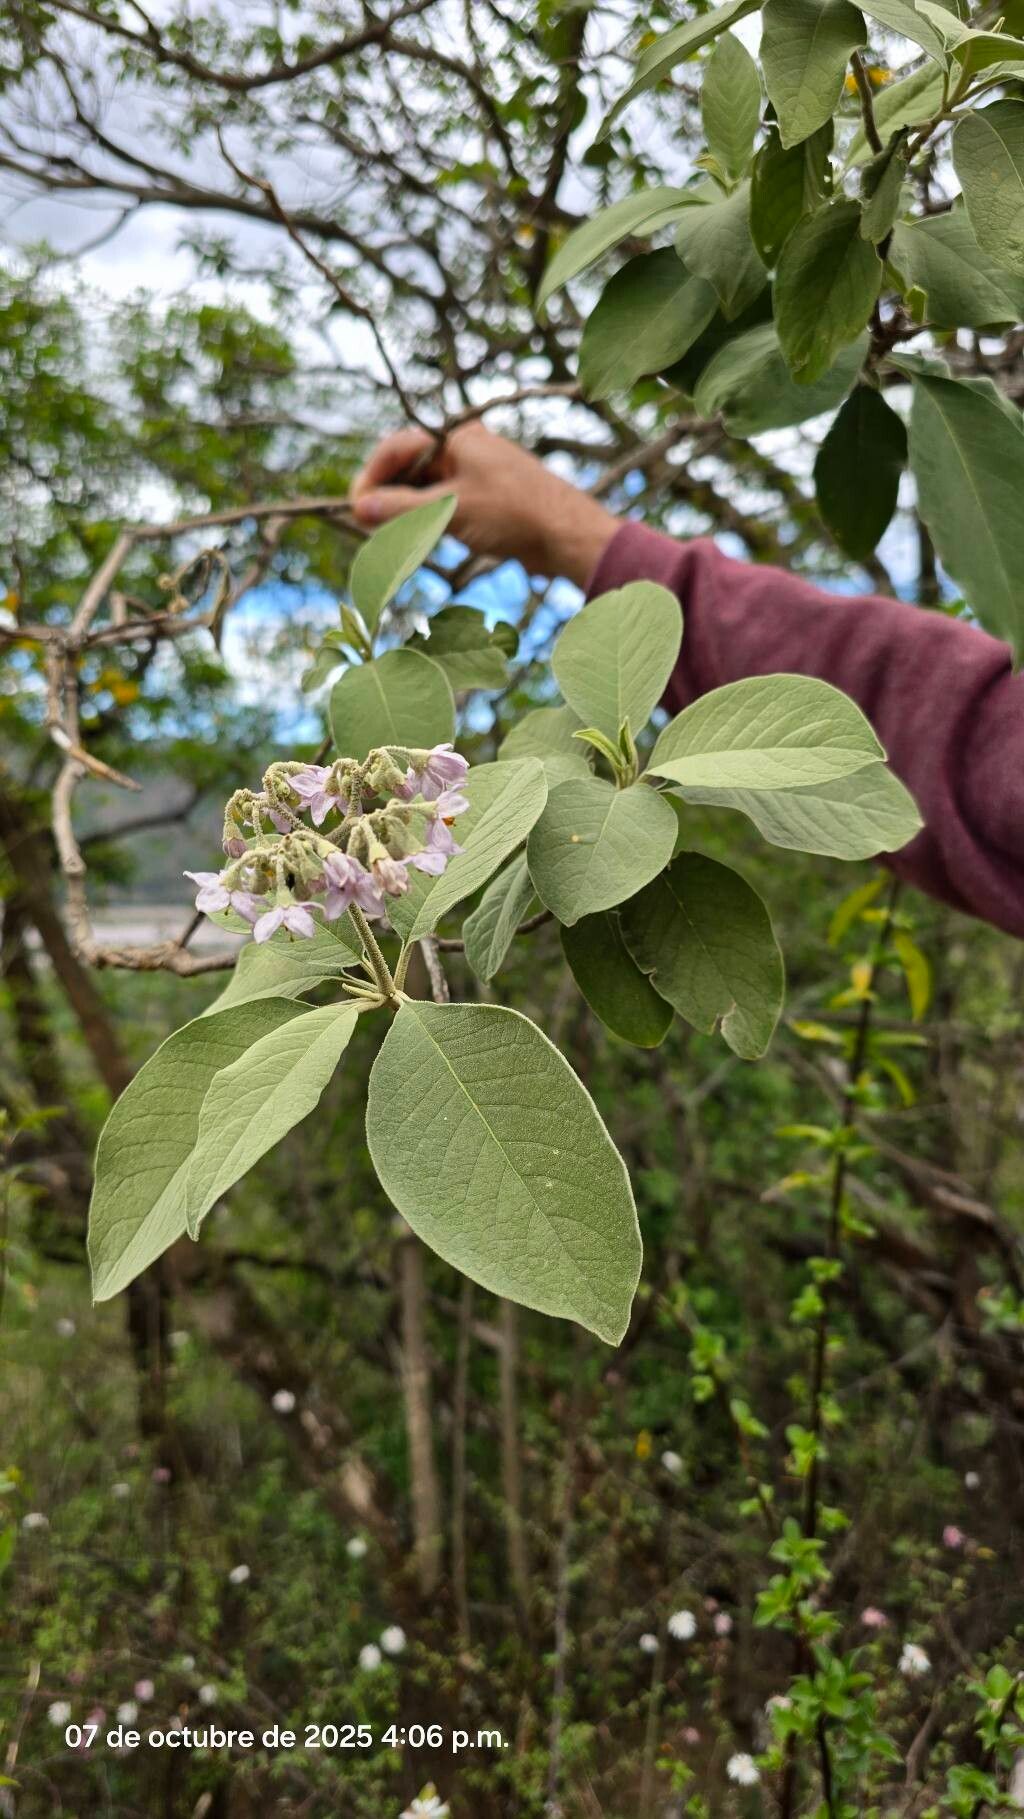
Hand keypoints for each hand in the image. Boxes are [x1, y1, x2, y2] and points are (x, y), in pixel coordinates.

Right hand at [349, 422, 618, 587]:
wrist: (568, 535)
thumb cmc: (514, 513)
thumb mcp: (450, 510)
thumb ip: (401, 508)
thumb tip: (360, 507)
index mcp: (457, 437)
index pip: (397, 449)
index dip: (372, 478)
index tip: (356, 508)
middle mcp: (466, 449)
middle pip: (410, 468)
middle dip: (387, 496)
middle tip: (368, 527)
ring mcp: (477, 474)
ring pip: (427, 489)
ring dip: (407, 512)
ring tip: (391, 538)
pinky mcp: (487, 499)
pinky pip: (446, 504)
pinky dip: (429, 520)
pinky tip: (421, 539)